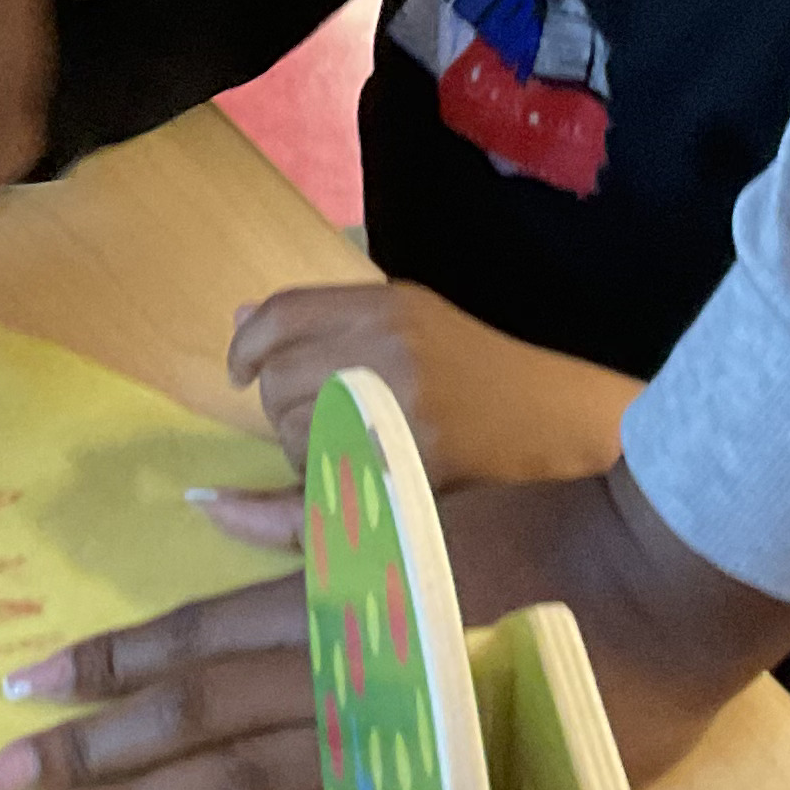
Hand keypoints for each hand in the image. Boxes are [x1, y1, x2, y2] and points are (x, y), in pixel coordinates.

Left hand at [0, 460, 789, 789]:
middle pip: (189, 716)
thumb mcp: (406, 497)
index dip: (104, 662)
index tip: (19, 688)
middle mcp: (336, 666)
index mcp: (329, 589)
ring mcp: (377, 740)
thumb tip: (200, 515)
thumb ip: (303, 519)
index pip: (191, 633)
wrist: (654, 588)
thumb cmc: (531, 530)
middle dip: (85, 749)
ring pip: (231, 784)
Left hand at [225, 280, 638, 487]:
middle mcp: (388, 349)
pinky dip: (314, 482)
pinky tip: (343, 477)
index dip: (248, 343)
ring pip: (293, 431)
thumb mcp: (406, 320)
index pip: (284, 313)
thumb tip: (243, 320)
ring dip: (298, 446)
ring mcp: (396, 409)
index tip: (240, 371)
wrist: (550, 421)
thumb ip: (327, 319)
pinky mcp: (404, 465)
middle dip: (279, 404)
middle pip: (279, 377)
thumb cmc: (474, 369)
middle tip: (310, 418)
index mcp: (386, 307)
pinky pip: (322, 476)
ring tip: (341, 447)